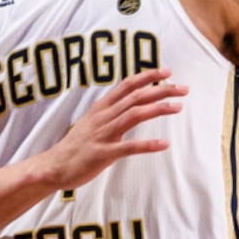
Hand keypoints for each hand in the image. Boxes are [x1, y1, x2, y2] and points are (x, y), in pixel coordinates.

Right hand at [39, 68, 183, 191]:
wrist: (54, 166)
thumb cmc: (77, 145)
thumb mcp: (92, 121)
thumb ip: (111, 111)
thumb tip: (130, 101)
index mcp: (101, 107)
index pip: (127, 85)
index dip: (148, 76)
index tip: (168, 72)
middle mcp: (103, 116)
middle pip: (136, 97)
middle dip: (161, 90)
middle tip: (184, 88)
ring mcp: (103, 134)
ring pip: (134, 115)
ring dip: (158, 108)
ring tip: (178, 106)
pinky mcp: (103, 154)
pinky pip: (128, 147)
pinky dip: (147, 145)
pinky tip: (164, 144)